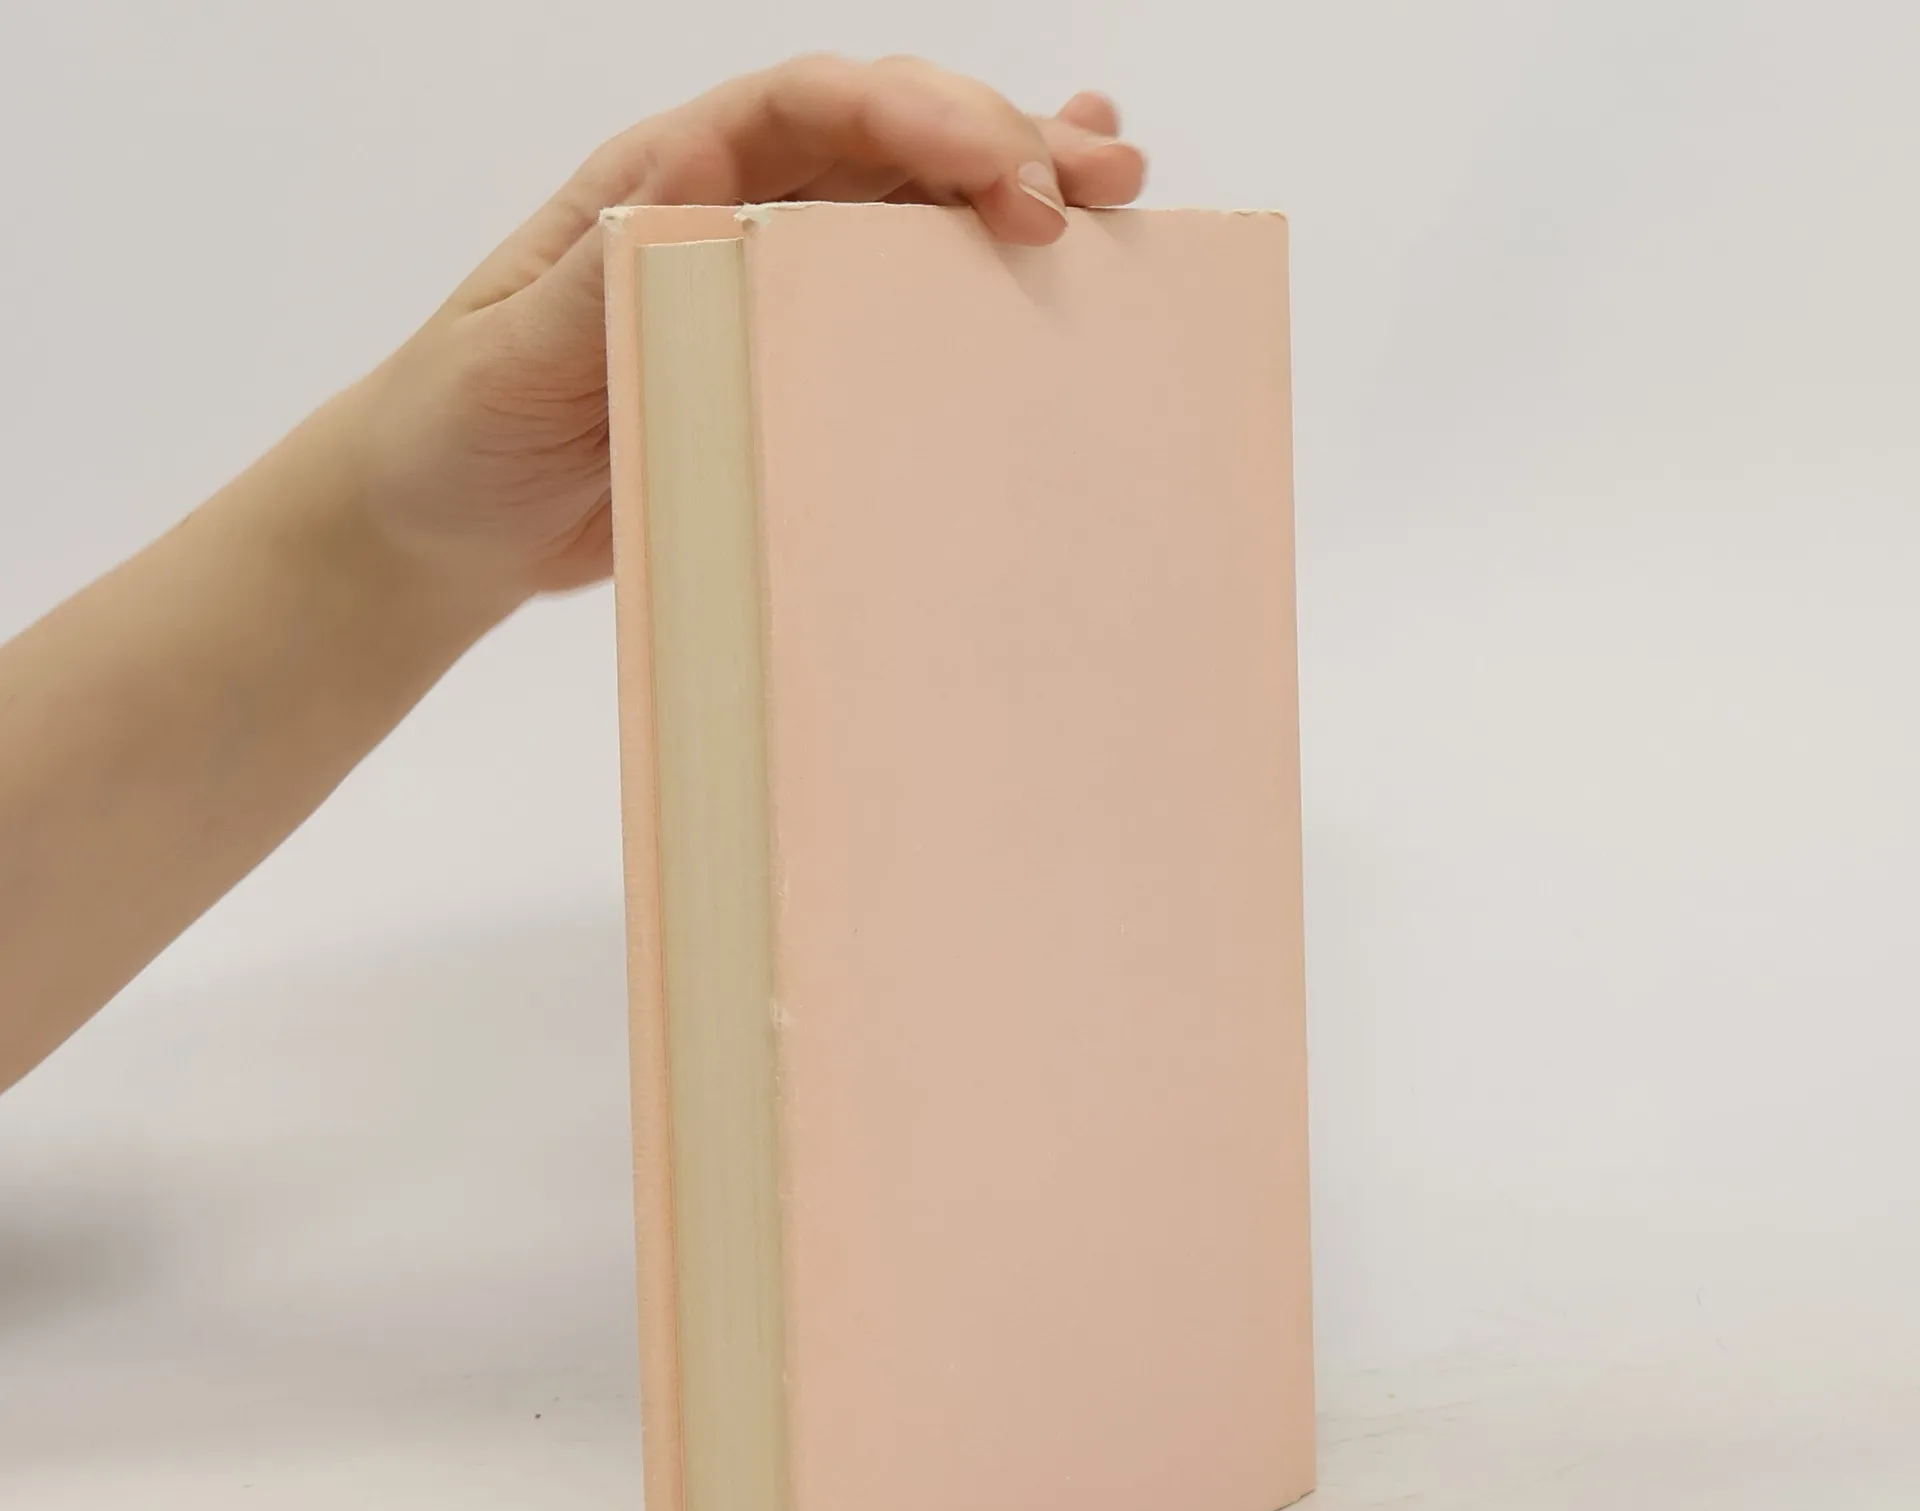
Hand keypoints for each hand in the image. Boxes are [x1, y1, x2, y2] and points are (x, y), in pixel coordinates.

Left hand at [350, 56, 1146, 613]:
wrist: (443, 518)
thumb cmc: (460, 426)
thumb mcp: (514, 352)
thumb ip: (604, 284)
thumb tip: (703, 221)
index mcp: (662, 180)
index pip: (809, 110)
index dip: (919, 118)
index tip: (1005, 170)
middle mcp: (729, 209)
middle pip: (888, 139)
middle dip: (1001, 142)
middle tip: (1103, 181)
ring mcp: (767, 284)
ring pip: (910, 207)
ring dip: (1014, 188)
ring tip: (1118, 186)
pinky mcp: (786, 362)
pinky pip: (892, 300)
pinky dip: (970, 268)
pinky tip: (1045, 243)